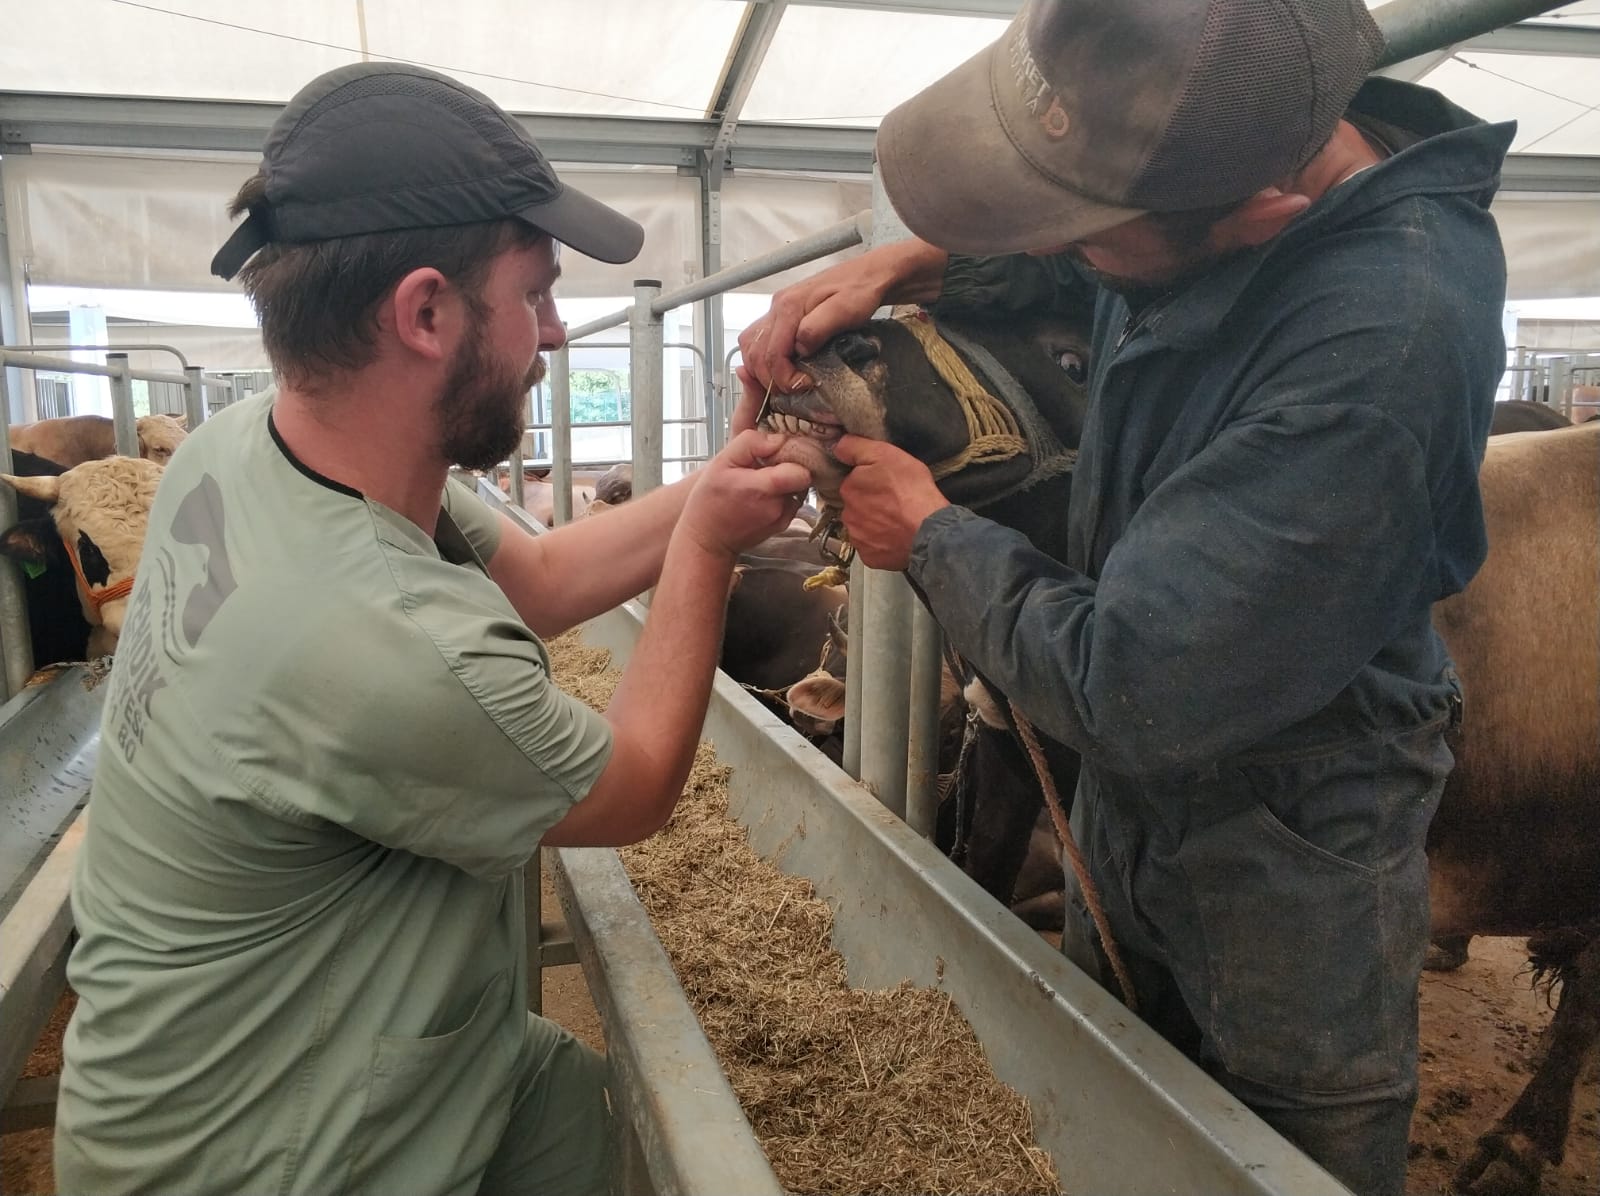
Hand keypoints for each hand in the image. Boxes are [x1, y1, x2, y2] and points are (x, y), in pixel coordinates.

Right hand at [679, 430, 812, 558]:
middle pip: (803, 475)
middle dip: (789, 465)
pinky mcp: (784, 524)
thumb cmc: (709, 501)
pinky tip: (762, 493)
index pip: (801, 469)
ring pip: (799, 487)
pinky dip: (783, 493)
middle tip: (766, 464)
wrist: (707, 539)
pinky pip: (793, 499)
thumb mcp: (721, 462)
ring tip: (760, 480)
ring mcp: (783, 518)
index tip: (776, 452)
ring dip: (786, 479)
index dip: (793, 454)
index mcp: (764, 489)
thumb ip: (750, 444)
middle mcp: (779, 506)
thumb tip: (778, 438)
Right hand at [733, 240, 950, 421]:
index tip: (803, 387)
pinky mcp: (783, 314)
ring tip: (783, 384)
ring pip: (752, 345)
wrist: (871, 273)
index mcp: (789, 306)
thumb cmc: (862, 291)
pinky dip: (764, 359)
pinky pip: (760, 340)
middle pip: (755, 351)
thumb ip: (819, 328)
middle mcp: (776, 306)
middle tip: (792, 392)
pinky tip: (779, 370)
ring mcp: (777, 309)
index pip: (771, 351)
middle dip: (769, 378)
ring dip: (761, 370)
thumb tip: (798, 348)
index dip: (783, 377)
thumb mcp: (846, 310)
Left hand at [833, 435, 948, 570]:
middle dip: (871, 503)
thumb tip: (835, 446)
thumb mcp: (886, 454)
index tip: (887, 482)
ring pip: (863, 527)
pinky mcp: (869, 558)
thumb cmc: (911, 489)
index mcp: (849, 489)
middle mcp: (847, 515)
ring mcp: (858, 539)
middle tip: (895, 501)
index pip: (854, 482)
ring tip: (897, 520)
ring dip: (875, 523)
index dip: (870, 481)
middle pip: (857, 505)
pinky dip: (881, 543)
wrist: (929, 530)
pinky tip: (896, 536)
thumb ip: (856, 447)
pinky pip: (872, 547)